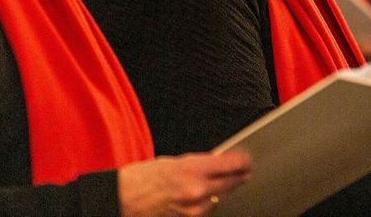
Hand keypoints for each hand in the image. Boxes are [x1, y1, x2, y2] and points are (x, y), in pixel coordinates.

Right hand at [118, 151, 251, 216]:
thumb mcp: (173, 162)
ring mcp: (195, 210)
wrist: (123, 200)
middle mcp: (197, 190)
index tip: (247, 159)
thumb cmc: (142, 179)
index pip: (233, 163)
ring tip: (215, 182)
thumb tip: (219, 164)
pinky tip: (201, 197)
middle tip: (244, 170)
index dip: (244, 160)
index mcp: (192, 169)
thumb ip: (199, 164)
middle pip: (233, 182)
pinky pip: (207, 210)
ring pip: (221, 197)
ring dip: (222, 190)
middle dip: (239, 175)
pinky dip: (208, 203)